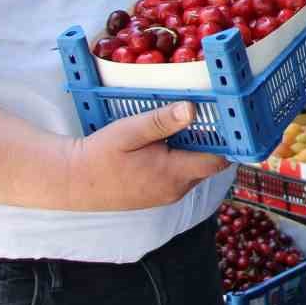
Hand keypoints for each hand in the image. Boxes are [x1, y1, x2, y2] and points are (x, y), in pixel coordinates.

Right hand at [61, 102, 228, 210]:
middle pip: (208, 164)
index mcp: (173, 175)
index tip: (233, 118)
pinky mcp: (156, 195)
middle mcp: (176, 190)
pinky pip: (180, 176)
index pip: (218, 161)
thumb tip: (193, 109)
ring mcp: (166, 195)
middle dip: (213, 141)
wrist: (72, 181)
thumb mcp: (130, 131)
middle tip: (213, 112)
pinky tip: (170, 141)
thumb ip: (162, 121)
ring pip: (194, 170)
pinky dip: (181, 159)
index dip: (230, 140)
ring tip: (191, 123)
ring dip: (195, 149)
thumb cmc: (99, 155)